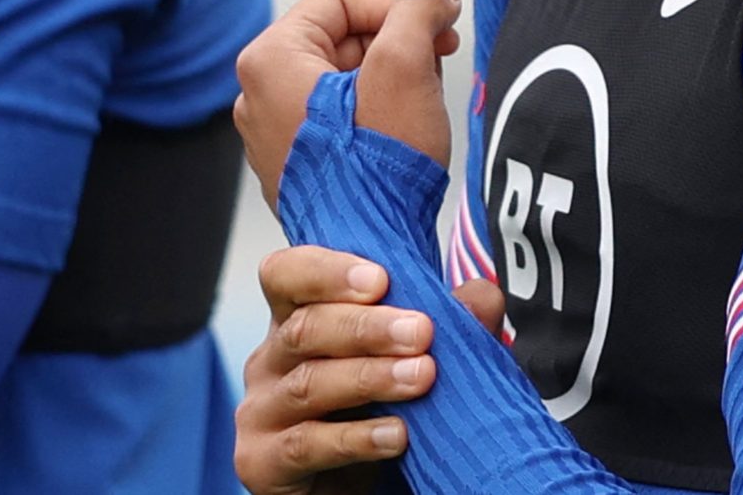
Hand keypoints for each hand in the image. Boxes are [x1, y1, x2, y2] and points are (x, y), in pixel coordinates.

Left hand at [235, 0, 462, 206]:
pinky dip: (375, 111)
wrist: (371, 255)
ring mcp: (273, 133)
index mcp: (269, 60)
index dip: (396, 5)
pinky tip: (403, 133)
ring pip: (342, 76)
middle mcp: (258, 94)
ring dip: (390, 77)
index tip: (438, 28)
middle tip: (438, 61)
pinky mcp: (294, 164)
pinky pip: (336, 117)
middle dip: (396, 43)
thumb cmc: (379, 168)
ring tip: (423, 101)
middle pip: (340, 35)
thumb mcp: (404, 68)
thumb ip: (418, 12)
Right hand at [235, 246, 433, 494]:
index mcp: (296, 321)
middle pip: (304, 327)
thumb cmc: (374, 415)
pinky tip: (397, 435)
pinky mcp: (261, 463)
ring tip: (422, 377)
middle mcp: (270, 360)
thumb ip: (446, 327)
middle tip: (422, 331)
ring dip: (369, 377)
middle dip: (367, 327)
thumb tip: (482, 294)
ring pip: (308, 383)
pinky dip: (355, 438)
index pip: (287, 274)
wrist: (354, 494)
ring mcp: (260, 412)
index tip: (381, 278)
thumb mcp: (408, 365)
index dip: (326, 270)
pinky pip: (306, 444)